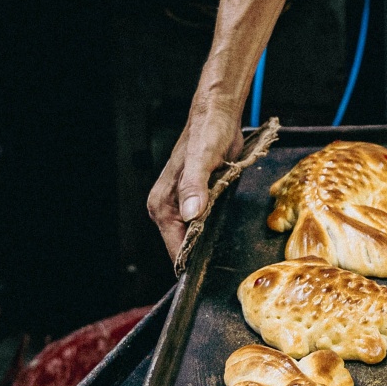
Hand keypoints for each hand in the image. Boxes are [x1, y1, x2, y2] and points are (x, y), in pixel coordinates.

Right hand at [148, 92, 246, 261]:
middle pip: (183, 246)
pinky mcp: (196, 199)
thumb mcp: (202, 160)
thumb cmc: (207, 133)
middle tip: (223, 257)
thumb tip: (191, 215)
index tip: (209, 268)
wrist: (218, 117)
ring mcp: (181, 205)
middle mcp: (168, 207)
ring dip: (207, 241)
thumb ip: (194, 187)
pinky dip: (212, 228)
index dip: (191, 260)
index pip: (174, 247)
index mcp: (162, 204)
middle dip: (201, 253)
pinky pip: (202, 224)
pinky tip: (222, 227)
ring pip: (193, 237)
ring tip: (223, 245)